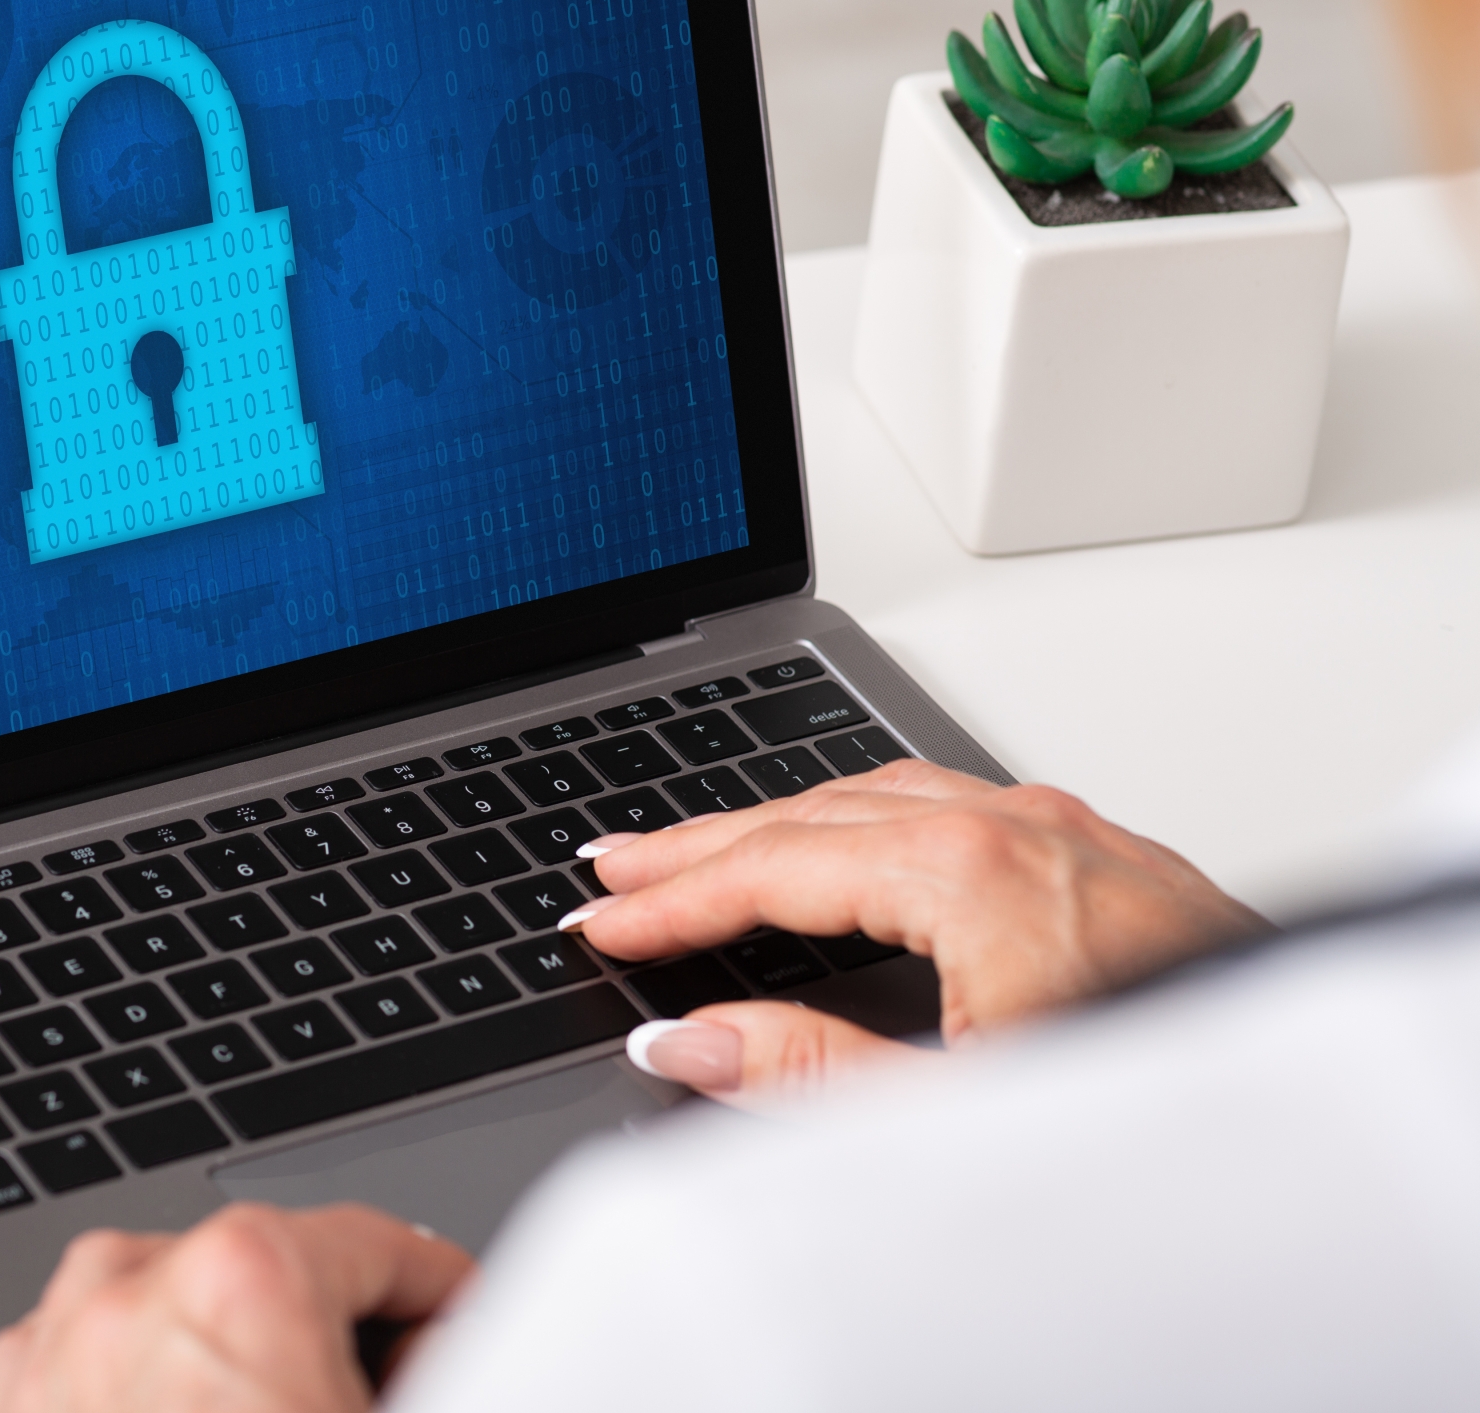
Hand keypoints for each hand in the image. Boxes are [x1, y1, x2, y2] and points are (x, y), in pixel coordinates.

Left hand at [0, 1202, 474, 1412]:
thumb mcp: (384, 1411)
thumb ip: (444, 1358)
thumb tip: (447, 1333)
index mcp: (241, 1281)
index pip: (379, 1245)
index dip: (444, 1293)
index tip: (464, 1322)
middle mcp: (126, 1292)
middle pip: (273, 1274)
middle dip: (334, 1330)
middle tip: (372, 1390)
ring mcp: (50, 1351)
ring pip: (176, 1311)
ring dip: (236, 1359)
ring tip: (283, 1410)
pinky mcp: (5, 1405)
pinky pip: (94, 1364)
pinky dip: (148, 1394)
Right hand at [568, 760, 1270, 1108]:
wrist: (1305, 1112)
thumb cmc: (1161, 1111)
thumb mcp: (951, 1112)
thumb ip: (802, 1075)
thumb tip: (686, 1042)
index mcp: (969, 872)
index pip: (775, 870)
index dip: (674, 900)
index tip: (601, 919)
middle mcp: (1020, 827)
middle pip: (816, 811)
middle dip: (705, 840)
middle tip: (617, 864)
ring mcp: (1070, 832)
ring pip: (886, 794)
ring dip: (783, 819)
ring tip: (707, 846)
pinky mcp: (1108, 856)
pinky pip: (954, 802)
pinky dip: (865, 817)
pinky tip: (851, 839)